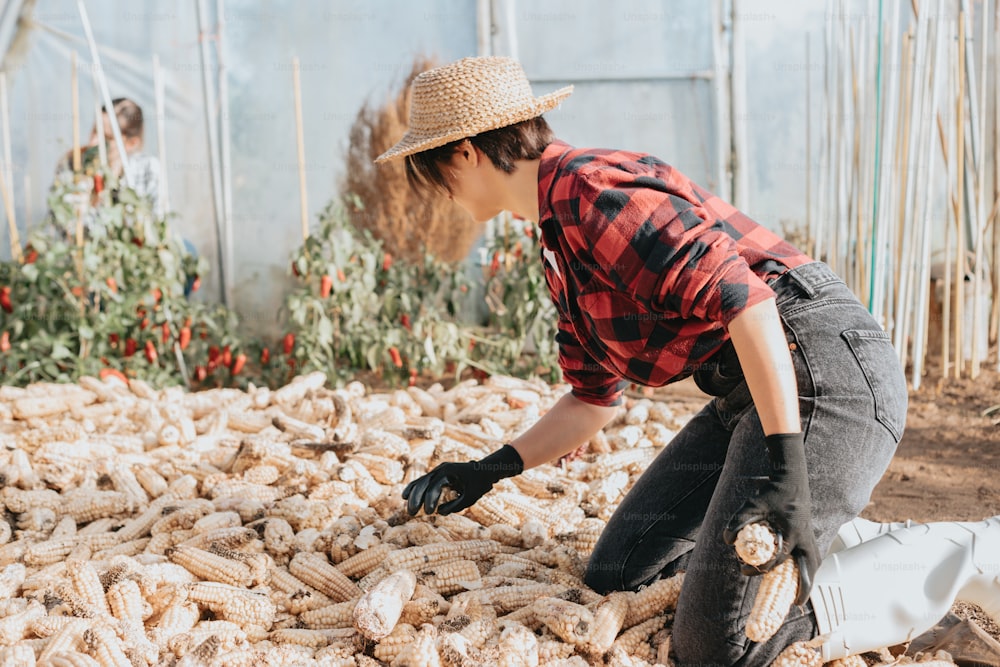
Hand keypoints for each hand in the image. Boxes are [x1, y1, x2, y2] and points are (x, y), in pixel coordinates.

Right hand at [402, 444, 522, 515]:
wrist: (486, 470)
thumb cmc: (480, 483)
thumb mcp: (470, 497)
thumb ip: (455, 505)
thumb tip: (439, 512)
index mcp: (449, 472)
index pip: (434, 486)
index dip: (429, 500)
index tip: (428, 512)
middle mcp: (441, 469)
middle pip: (423, 483)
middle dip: (416, 498)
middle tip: (412, 513)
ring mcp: (438, 470)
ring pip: (420, 481)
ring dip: (413, 494)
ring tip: (408, 508)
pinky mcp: (438, 474)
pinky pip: (423, 481)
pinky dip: (415, 488)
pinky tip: (405, 496)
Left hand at [723, 433, 819, 605]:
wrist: (791, 478)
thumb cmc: (771, 492)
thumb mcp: (751, 505)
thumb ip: (738, 521)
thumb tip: (726, 540)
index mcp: (791, 533)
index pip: (776, 560)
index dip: (759, 568)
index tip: (744, 570)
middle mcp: (804, 537)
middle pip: (808, 568)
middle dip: (803, 587)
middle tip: (796, 604)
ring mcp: (810, 535)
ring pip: (815, 563)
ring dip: (809, 579)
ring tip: (802, 594)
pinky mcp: (810, 533)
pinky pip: (814, 555)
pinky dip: (811, 568)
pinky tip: (805, 575)